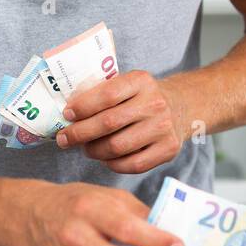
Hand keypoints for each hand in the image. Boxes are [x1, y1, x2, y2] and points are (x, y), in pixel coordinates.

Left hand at [56, 70, 185, 173]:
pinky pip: (132, 164)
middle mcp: (155, 103)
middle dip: (80, 133)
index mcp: (141, 81)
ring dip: (94, 151)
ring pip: (117, 147)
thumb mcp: (127, 84)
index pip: (107, 94)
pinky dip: (112, 164)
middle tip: (65, 139)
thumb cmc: (142, 97)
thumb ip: (102, 93)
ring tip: (86, 149)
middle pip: (108, 123)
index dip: (82, 106)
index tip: (67, 115)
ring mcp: (164, 128)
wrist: (181, 107)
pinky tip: (106, 158)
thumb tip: (68, 115)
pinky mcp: (169, 149)